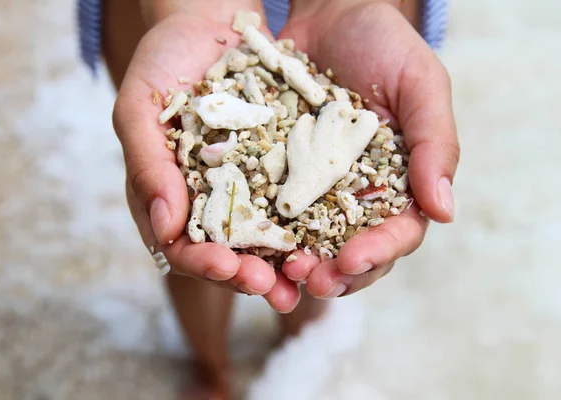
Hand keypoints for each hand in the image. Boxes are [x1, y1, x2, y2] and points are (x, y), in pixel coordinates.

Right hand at [112, 6, 301, 311]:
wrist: (206, 21)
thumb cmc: (162, 64)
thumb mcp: (140, 109)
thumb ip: (147, 167)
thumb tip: (164, 228)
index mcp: (170, 197)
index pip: (181, 247)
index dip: (203, 263)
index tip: (226, 267)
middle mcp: (209, 200)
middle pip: (227, 252)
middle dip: (249, 274)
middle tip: (274, 288)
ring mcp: (247, 186)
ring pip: (265, 236)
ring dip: (284, 262)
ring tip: (307, 275)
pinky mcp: (279, 166)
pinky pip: (295, 198)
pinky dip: (309, 220)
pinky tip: (330, 235)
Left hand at [279, 1, 459, 297]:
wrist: (328, 16)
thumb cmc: (382, 45)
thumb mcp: (420, 85)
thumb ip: (435, 144)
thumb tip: (444, 210)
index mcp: (398, 184)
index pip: (396, 233)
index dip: (377, 253)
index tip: (352, 260)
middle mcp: (357, 196)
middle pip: (350, 251)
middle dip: (334, 273)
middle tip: (311, 280)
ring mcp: (315, 190)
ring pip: (309, 243)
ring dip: (294, 265)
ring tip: (278, 273)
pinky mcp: (278, 176)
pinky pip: (268, 211)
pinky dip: (261, 232)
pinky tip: (245, 244)